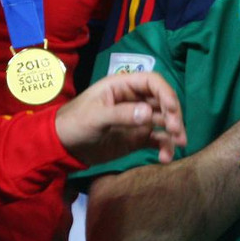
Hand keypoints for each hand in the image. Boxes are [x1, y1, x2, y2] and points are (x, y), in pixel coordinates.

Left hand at [55, 71, 185, 166]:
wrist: (61, 148)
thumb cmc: (74, 123)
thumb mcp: (95, 117)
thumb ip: (121, 114)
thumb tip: (149, 115)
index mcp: (123, 86)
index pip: (152, 82)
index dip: (166, 93)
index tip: (172, 109)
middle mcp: (134, 100)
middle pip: (163, 101)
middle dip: (173, 114)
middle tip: (176, 130)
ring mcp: (137, 120)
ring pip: (164, 121)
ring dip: (174, 131)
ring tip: (178, 144)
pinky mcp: (136, 138)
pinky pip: (156, 140)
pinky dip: (164, 147)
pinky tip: (165, 158)